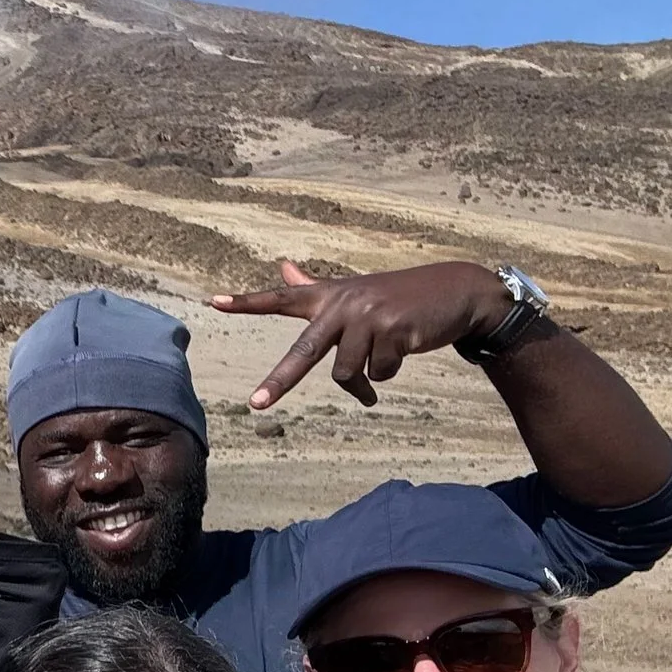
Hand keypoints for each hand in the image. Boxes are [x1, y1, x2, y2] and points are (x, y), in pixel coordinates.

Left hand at [208, 259, 512, 407]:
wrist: (457, 291)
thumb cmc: (397, 296)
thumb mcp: (354, 290)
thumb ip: (313, 287)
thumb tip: (282, 266)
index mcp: (330, 295)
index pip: (281, 298)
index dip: (247, 302)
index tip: (214, 302)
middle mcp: (344, 303)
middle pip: (304, 351)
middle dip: (279, 381)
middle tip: (256, 405)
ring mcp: (369, 317)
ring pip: (348, 373)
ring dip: (364, 384)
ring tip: (378, 372)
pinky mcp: (395, 331)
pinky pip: (380, 374)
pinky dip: (389, 373)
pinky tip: (404, 351)